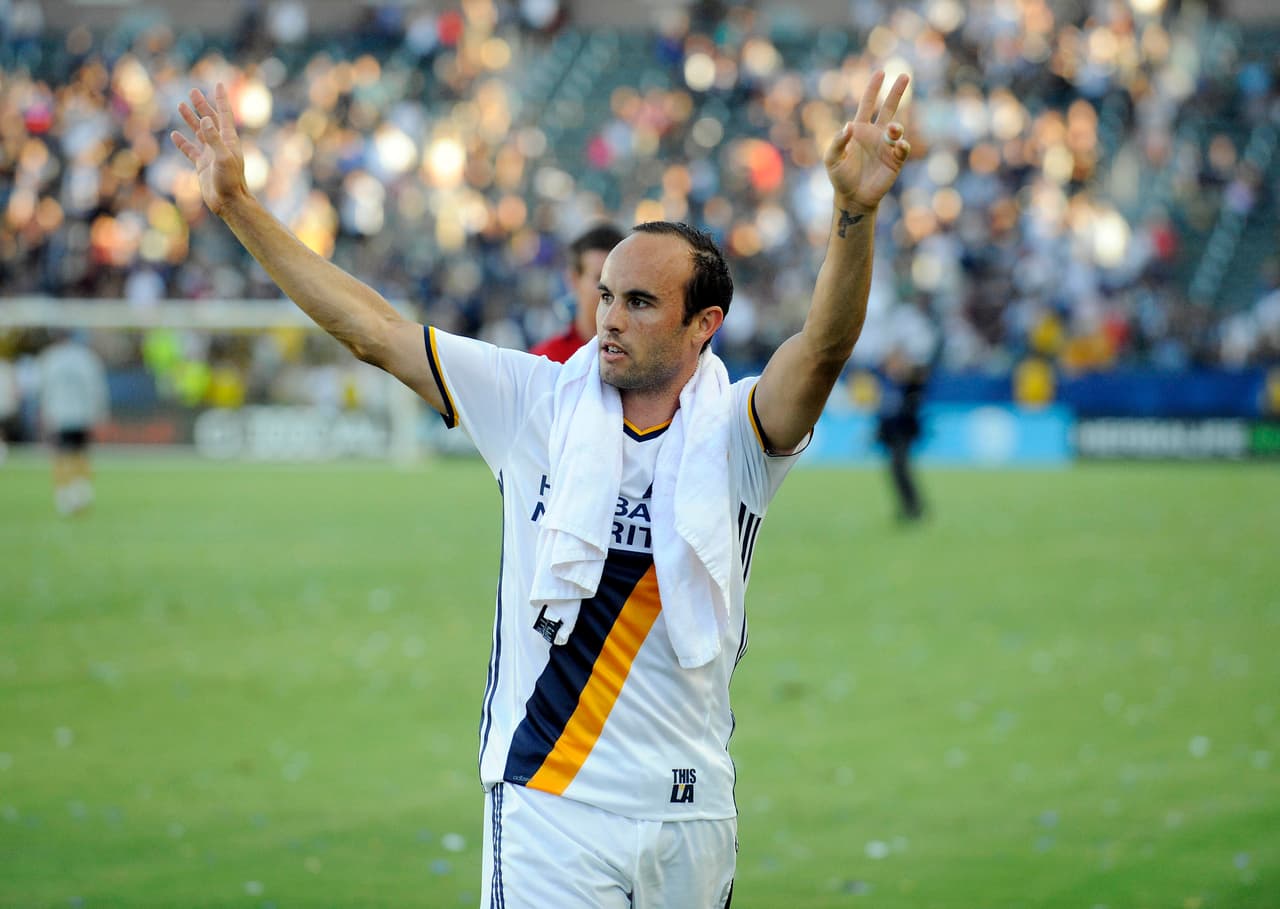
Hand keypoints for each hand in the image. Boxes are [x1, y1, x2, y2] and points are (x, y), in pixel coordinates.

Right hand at [170, 84, 247, 216]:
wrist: (228, 203)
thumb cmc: (230, 181)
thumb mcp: (223, 158)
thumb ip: (214, 138)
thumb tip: (206, 120)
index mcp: (228, 140)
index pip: (224, 114)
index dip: (221, 99)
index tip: (219, 84)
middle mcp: (220, 145)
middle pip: (210, 119)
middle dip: (202, 105)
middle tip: (192, 91)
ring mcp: (210, 154)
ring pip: (198, 132)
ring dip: (191, 119)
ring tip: (180, 106)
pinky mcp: (202, 165)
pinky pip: (190, 150)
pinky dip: (182, 142)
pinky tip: (175, 135)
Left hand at [824, 70, 911, 213]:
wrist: (853, 198)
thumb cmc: (840, 177)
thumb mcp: (832, 159)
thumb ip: (838, 141)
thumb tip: (849, 125)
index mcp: (859, 130)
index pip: (868, 104)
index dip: (873, 88)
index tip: (881, 72)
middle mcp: (875, 134)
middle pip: (888, 108)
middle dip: (896, 92)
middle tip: (905, 75)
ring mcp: (886, 146)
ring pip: (897, 128)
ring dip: (896, 127)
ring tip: (892, 129)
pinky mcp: (895, 160)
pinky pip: (902, 148)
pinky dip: (902, 145)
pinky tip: (898, 145)